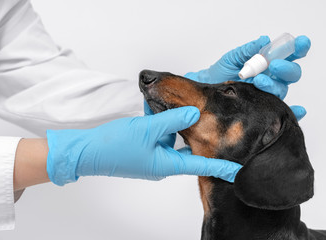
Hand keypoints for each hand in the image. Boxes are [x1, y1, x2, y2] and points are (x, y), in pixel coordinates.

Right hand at [46, 106, 241, 185]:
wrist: (88, 151)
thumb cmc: (114, 146)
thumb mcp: (147, 129)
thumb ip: (172, 120)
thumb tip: (193, 113)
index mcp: (166, 164)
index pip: (200, 165)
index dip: (220, 167)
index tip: (236, 170)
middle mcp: (163, 164)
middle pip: (187, 149)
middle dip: (194, 135)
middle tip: (202, 122)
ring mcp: (153, 158)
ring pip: (172, 141)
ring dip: (174, 127)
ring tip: (172, 113)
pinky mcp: (145, 151)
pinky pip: (161, 139)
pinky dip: (162, 127)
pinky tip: (156, 116)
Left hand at [185, 35, 310, 120]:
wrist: (209, 87)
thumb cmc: (222, 71)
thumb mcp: (234, 57)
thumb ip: (249, 50)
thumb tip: (265, 40)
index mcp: (269, 62)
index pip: (290, 55)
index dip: (298, 48)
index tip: (301, 43)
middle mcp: (273, 77)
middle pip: (291, 74)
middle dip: (286, 68)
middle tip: (273, 65)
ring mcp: (268, 92)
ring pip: (282, 89)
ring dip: (273, 85)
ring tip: (259, 80)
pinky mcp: (263, 106)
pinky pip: (282, 111)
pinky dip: (294, 112)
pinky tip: (299, 111)